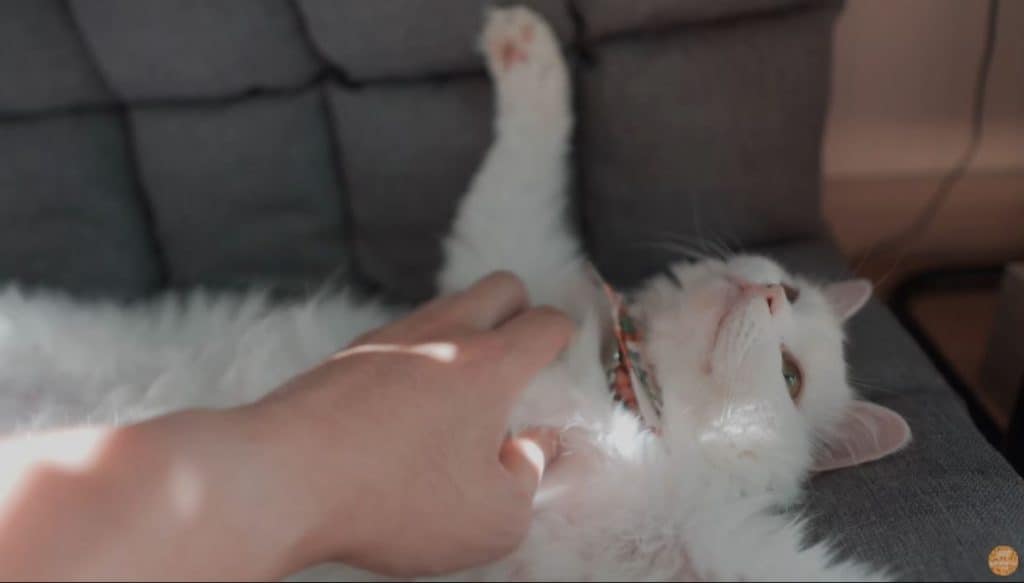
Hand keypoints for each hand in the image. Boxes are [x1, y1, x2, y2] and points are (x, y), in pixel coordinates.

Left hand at [251, 271, 574, 576]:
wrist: (280, 480)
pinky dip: (416, 357)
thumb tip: (531, 450)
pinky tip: (404, 407)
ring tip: (459, 393)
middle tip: (517, 365)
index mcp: (490, 365)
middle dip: (521, 313)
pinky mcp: (347, 355)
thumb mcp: (492, 519)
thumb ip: (531, 479)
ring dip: (466, 334)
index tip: (559, 361)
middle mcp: (442, 334)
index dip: (564, 340)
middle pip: (501, 286)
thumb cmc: (394, 501)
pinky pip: (400, 337)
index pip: (547, 322)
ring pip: (446, 306)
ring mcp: (390, 339)